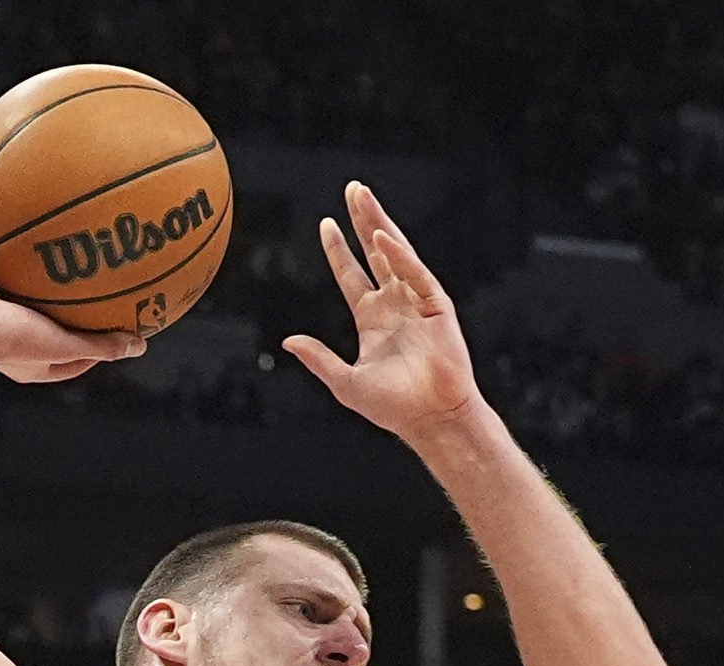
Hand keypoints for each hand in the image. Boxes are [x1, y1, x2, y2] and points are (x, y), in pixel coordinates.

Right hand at [0, 276, 143, 384]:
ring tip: (80, 269)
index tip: (119, 333)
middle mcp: (17, 347)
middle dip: (78, 319)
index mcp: (33, 367)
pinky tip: (52, 248)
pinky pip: (22, 281)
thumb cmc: (10, 339)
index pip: (74, 363)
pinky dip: (37, 269)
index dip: (99, 351)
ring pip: (39, 306)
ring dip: (57, 292)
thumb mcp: (63, 345)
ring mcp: (3, 322)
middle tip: (102, 300)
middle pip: (56, 334)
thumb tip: (139, 346)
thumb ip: (100, 346)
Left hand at [281, 183, 479, 442]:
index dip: (339, 250)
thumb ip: (318, 358)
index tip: (325, 224)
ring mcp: (416, 301)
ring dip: (379, 224)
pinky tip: (383, 237)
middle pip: (375, 252)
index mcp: (372, 319)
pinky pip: (415, 274)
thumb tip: (288, 341)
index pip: (352, 275)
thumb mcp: (344, 381)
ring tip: (364, 196)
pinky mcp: (436, 306)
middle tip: (352, 190)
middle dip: (363, 221)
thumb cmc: (391, 406)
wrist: (428, 418)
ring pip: (395, 252)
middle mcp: (394, 303)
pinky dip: (400, 256)